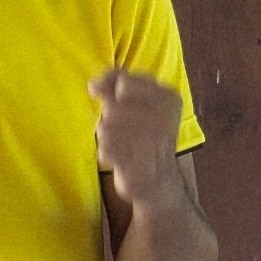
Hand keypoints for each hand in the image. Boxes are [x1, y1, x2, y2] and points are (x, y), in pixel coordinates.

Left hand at [89, 68, 183, 202]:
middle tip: (123, 129)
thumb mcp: (133, 101)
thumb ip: (112, 83)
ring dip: (106, 137)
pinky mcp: (141, 167)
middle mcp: (165, 118)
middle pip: (110, 108)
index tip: (116, 100)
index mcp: (168, 97)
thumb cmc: (142, 132)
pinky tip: (119, 157)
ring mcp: (155, 143)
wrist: (159, 177)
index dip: (111, 91)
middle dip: (109, 119)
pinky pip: (106, 151)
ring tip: (121, 143)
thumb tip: (93, 84)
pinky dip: (107, 154)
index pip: (123, 83)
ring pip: (105, 130)